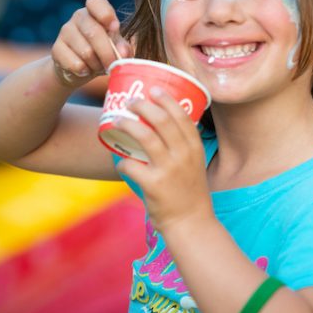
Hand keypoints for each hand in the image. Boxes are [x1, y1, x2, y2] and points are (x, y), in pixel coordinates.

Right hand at [50, 0, 131, 87]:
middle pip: (94, 33)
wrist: (79, 68)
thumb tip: (123, 52)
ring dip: (96, 64)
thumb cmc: (102, 52)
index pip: (95, 2)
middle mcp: (78, 17)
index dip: (106, 14)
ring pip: (86, 52)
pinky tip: (85, 69)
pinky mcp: (56, 49)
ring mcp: (65, 32)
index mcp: (94, 11)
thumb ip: (123, 47)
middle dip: (107, 53)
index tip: (115, 28)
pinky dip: (84, 71)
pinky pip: (75, 63)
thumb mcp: (116, 47)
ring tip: (98, 66)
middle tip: (112, 65)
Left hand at [114, 87, 214, 233]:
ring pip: (144, 136)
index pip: (181, 115)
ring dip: (127, 124)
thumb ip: (182, 147)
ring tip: (118, 120)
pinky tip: (121, 160)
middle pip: (161, 120)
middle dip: (143, 106)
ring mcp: (168, 169)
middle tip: (131, 102)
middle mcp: (183, 155)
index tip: (154, 89)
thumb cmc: (190, 193)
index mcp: (194, 148)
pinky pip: (130, 165)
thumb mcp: (195, 164)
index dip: (166, 99)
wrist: (191, 224)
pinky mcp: (153, 184)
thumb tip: (160, 127)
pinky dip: (122, 161)